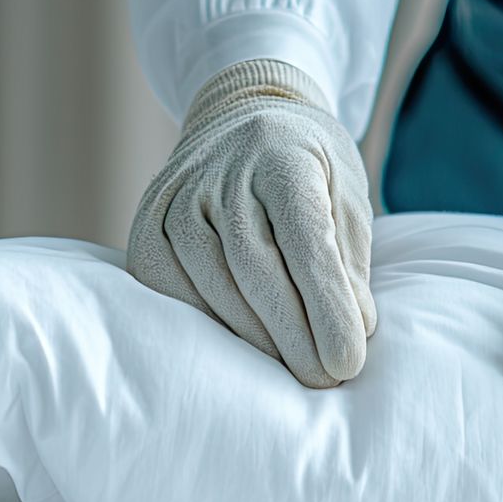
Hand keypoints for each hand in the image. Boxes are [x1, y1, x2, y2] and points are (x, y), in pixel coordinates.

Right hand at [127, 60, 375, 387]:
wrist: (239, 120)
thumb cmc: (308, 171)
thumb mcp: (345, 196)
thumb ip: (349, 261)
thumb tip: (354, 331)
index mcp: (282, 158)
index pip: (306, 241)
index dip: (328, 308)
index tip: (348, 363)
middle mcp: (222, 173)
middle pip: (255, 269)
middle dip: (292, 337)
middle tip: (324, 381)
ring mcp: (176, 198)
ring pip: (211, 285)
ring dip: (252, 342)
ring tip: (289, 374)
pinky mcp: (148, 227)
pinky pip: (170, 291)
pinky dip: (205, 327)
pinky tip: (235, 350)